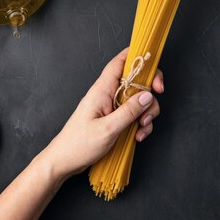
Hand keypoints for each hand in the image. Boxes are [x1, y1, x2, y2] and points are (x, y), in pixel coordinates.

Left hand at [41, 48, 163, 178]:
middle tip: (150, 111)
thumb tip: (147, 95)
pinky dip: (139, 124)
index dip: (139, 59)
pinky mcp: (114, 118)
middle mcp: (107, 94)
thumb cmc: (79, 144)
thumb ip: (129, 111)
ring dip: (145, 114)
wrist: (64, 161)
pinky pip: (133, 115)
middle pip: (136, 81)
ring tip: (140, 129)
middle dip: (149, 95)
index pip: (121, 61)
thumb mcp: (108, 129)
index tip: (154, 75)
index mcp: (102, 90)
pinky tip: (136, 136)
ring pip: (138, 100)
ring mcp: (111, 106)